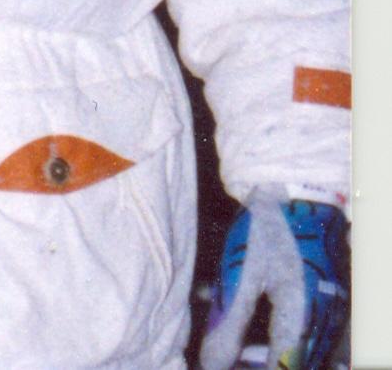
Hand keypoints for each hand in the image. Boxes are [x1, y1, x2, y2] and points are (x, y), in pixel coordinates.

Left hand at [200, 188, 346, 369]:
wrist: (296, 192)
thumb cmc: (266, 230)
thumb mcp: (241, 275)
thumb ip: (230, 322)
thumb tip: (213, 364)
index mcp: (302, 315)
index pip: (285, 366)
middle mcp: (325, 318)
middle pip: (298, 361)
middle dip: (266, 366)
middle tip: (229, 363)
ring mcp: (331, 310)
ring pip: (306, 351)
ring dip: (274, 357)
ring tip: (238, 355)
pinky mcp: (328, 300)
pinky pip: (310, 334)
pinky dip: (284, 343)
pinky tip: (257, 336)